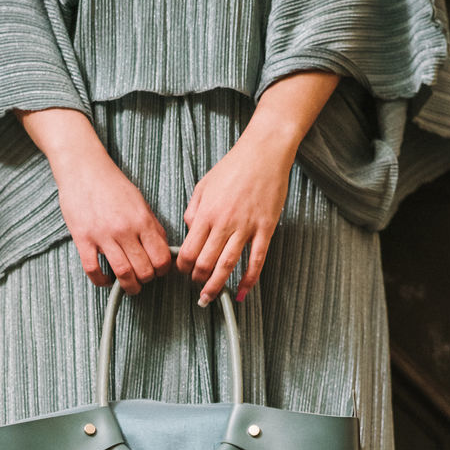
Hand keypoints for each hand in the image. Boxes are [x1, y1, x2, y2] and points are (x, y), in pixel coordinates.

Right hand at [55, 144, 171, 294]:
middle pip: (143, 270)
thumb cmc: (113, 185)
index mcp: (141, 220)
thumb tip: (163, 249)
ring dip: (129, 286)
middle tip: (144, 278)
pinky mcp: (82, 239)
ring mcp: (102, 235)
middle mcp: (124, 230)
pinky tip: (106, 280)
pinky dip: (101, 281)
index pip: (160, 258)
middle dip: (147, 280)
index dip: (163, 270)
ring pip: (122, 273)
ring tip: (130, 286)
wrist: (83, 168)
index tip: (159, 271)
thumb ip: (152, 226)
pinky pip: (93, 270)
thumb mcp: (140, 202)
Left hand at [176, 132, 290, 305]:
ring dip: (217, 285)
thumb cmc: (233, 166)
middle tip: (197, 287)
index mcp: (206, 213)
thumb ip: (194, 210)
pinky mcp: (265, 229)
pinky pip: (256, 260)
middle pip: (205, 262)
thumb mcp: (204, 185)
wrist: (264, 152)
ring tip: (210, 297)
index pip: (189, 250)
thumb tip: (189, 231)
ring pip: (228, 265)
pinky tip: (242, 291)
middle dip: (198, 280)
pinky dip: (249, 279)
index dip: (183, 266)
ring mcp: (246, 227)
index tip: (184, 272)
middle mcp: (224, 223)